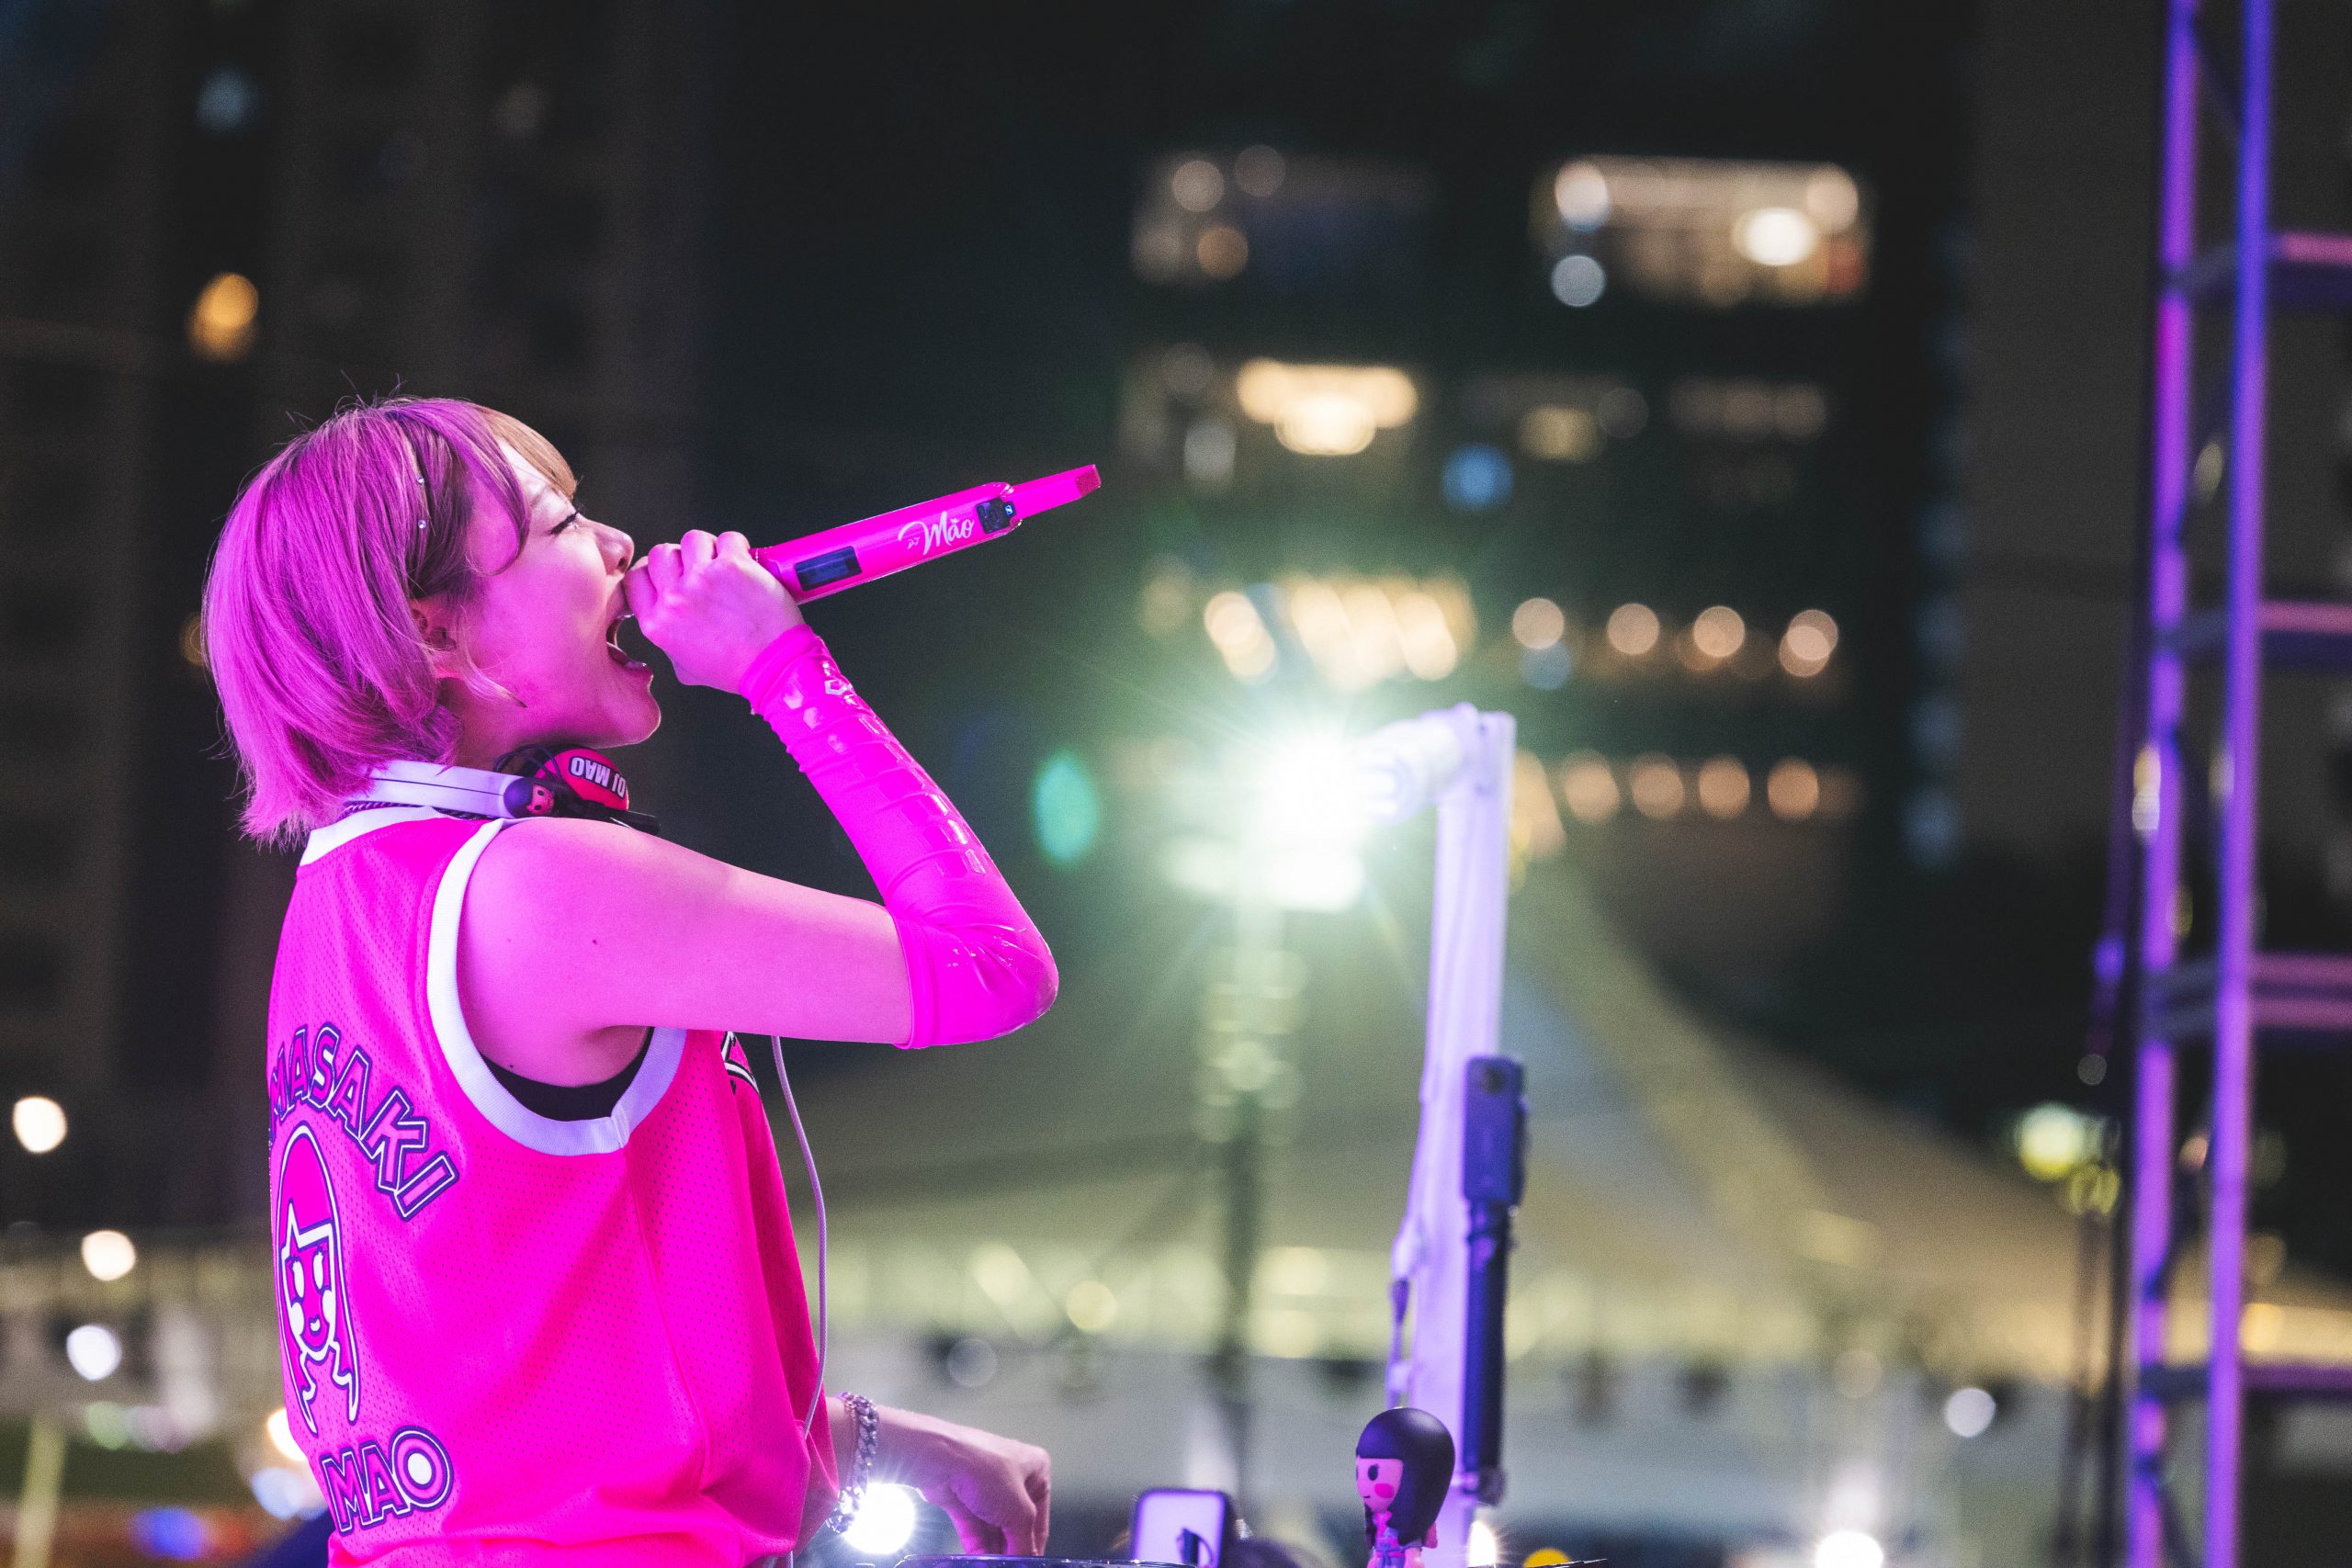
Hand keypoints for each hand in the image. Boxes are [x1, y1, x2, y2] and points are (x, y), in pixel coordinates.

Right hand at [624, 529, 802, 692]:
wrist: (774, 666)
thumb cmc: (737, 669)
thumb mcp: (685, 667)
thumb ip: (670, 641)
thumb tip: (670, 621)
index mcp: (656, 623)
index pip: (635, 578)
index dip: (652, 570)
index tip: (669, 572)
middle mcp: (673, 600)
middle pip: (661, 553)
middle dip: (681, 557)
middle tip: (701, 568)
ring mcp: (700, 579)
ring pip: (692, 540)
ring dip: (709, 548)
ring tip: (725, 564)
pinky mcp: (731, 566)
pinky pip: (728, 539)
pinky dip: (737, 546)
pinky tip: (745, 561)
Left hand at [876, 1405, 1050, 1554]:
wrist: (939, 1459)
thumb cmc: (982, 1466)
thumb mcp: (1018, 1511)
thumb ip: (1025, 1542)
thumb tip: (1026, 1559)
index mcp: (1035, 1468)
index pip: (1040, 1516)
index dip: (1034, 1544)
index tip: (1029, 1564)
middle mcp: (1012, 1475)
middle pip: (1015, 1523)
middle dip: (1011, 1548)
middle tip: (1008, 1566)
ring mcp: (985, 1486)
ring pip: (993, 1527)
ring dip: (993, 1551)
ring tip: (993, 1567)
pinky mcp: (963, 1497)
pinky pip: (974, 1527)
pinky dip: (977, 1546)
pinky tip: (979, 1562)